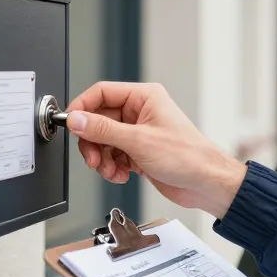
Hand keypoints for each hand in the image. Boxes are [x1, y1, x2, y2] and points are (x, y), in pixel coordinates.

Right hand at [64, 81, 247, 217]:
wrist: (205, 183)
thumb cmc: (188, 156)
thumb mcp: (139, 141)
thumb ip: (103, 130)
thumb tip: (77, 120)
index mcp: (144, 97)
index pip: (102, 93)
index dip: (82, 107)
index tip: (71, 124)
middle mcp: (140, 112)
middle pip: (99, 120)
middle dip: (93, 142)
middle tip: (93, 158)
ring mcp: (139, 132)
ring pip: (104, 140)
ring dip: (103, 158)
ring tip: (110, 170)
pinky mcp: (139, 151)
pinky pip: (113, 155)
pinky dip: (112, 167)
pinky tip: (121, 174)